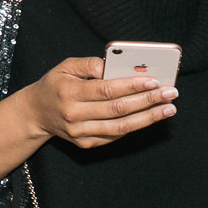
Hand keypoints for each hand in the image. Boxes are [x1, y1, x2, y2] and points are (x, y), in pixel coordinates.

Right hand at [25, 56, 176, 148]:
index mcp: (69, 92)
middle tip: (171, 94)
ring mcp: (80, 133)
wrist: (36, 113)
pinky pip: (115, 136)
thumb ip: (89, 63)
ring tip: (168, 109)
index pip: (106, 90)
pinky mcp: (86, 144)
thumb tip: (112, 67)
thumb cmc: (55, 85)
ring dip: (148, 118)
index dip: (132, 86)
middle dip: (148, 101)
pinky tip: (150, 117)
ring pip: (121, 127)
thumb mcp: (65, 66)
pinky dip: (135, 127)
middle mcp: (74, 115)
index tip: (154, 81)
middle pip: (118, 109)